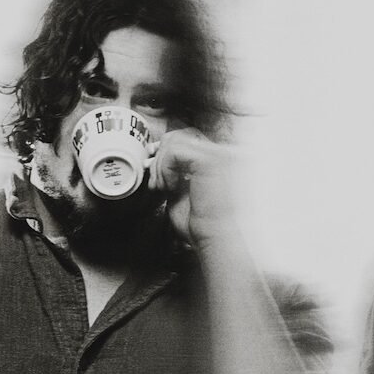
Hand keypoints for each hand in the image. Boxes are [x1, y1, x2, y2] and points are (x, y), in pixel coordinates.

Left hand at [146, 128, 237, 243]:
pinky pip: (175, 151)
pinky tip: (170, 188)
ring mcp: (219, 153)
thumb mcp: (181, 192)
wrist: (215, 239)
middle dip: (160, 156)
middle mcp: (223, 152)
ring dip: (161, 165)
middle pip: (182, 134)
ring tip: (163, 188)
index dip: (165, 147)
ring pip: (176, 140)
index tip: (150, 163)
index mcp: (218, 159)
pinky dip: (165, 169)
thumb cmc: (202, 225)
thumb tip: (153, 158)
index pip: (189, 138)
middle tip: (155, 183)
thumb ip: (172, 173)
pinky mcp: (211, 159)